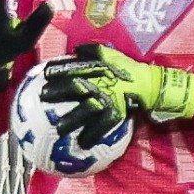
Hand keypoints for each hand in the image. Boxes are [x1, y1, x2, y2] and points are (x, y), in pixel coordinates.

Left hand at [41, 44, 193, 146]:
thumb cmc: (127, 70)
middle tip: (43, 98)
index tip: (44, 74)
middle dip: (58, 93)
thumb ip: (93, 51)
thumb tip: (75, 49)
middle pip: (75, 88)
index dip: (58, 70)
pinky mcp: (116, 114)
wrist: (149, 85)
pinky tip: (82, 144)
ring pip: (86, 110)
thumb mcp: (110, 55)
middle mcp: (100, 84)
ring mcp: (108, 100)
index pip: (73, 68)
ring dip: (72, 119)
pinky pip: (102, 127)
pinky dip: (92, 136)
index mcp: (97, 70)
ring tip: (58, 129)